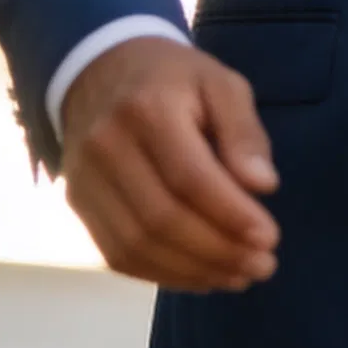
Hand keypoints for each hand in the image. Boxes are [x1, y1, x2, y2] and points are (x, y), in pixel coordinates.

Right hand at [61, 35, 279, 290]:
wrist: (101, 72)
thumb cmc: (175, 81)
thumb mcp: (222, 84)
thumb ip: (244, 132)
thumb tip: (264, 186)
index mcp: (147, 109)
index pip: (190, 177)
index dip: (231, 215)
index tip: (270, 239)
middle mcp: (106, 147)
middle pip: (162, 219)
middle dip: (218, 252)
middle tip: (262, 266)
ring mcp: (84, 180)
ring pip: (137, 246)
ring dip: (193, 271)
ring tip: (238, 275)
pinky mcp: (77, 205)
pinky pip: (118, 255)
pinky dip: (163, 274)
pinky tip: (202, 276)